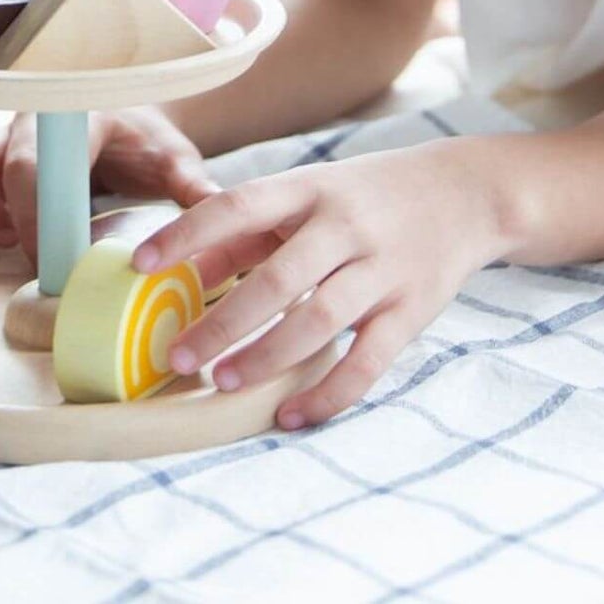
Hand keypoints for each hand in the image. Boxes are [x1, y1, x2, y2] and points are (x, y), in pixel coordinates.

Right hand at [0, 105, 218, 260]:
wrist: (128, 115)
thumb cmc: (146, 140)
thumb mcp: (173, 158)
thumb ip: (190, 184)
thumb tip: (214, 208)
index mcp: (74, 117)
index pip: (38, 166)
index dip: (35, 216)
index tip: (49, 257)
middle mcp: (31, 120)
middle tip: (19, 242)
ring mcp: (5, 131)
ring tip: (2, 231)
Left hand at [132, 139, 506, 428]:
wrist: (462, 192)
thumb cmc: (361, 195)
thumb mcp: (305, 194)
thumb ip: (247, 232)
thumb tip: (183, 271)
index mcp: (307, 189)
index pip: (237, 207)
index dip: (187, 234)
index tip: (141, 263)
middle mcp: (344, 226)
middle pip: (278, 279)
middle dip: (222, 322)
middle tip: (177, 355)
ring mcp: (382, 269)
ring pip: (319, 322)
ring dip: (266, 357)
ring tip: (221, 383)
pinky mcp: (413, 310)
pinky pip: (369, 360)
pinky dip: (330, 393)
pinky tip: (291, 414)